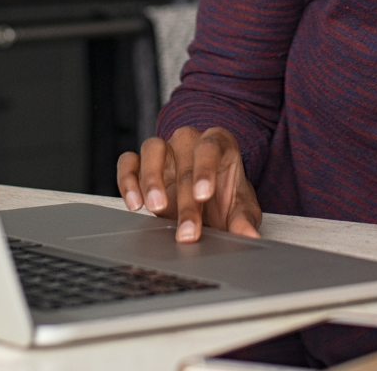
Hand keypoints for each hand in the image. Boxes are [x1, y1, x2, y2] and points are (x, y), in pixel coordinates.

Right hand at [116, 125, 261, 242]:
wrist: (206, 197)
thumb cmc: (225, 195)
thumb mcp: (240, 207)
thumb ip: (243, 219)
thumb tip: (249, 236)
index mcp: (218, 143)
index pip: (211, 148)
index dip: (206, 170)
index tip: (204, 195)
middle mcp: (189, 140)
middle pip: (184, 162)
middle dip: (185, 201)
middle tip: (187, 231)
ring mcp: (164, 149)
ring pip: (152, 149)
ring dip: (151, 179)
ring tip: (155, 208)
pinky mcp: (140, 162)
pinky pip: (128, 162)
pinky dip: (127, 180)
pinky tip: (135, 203)